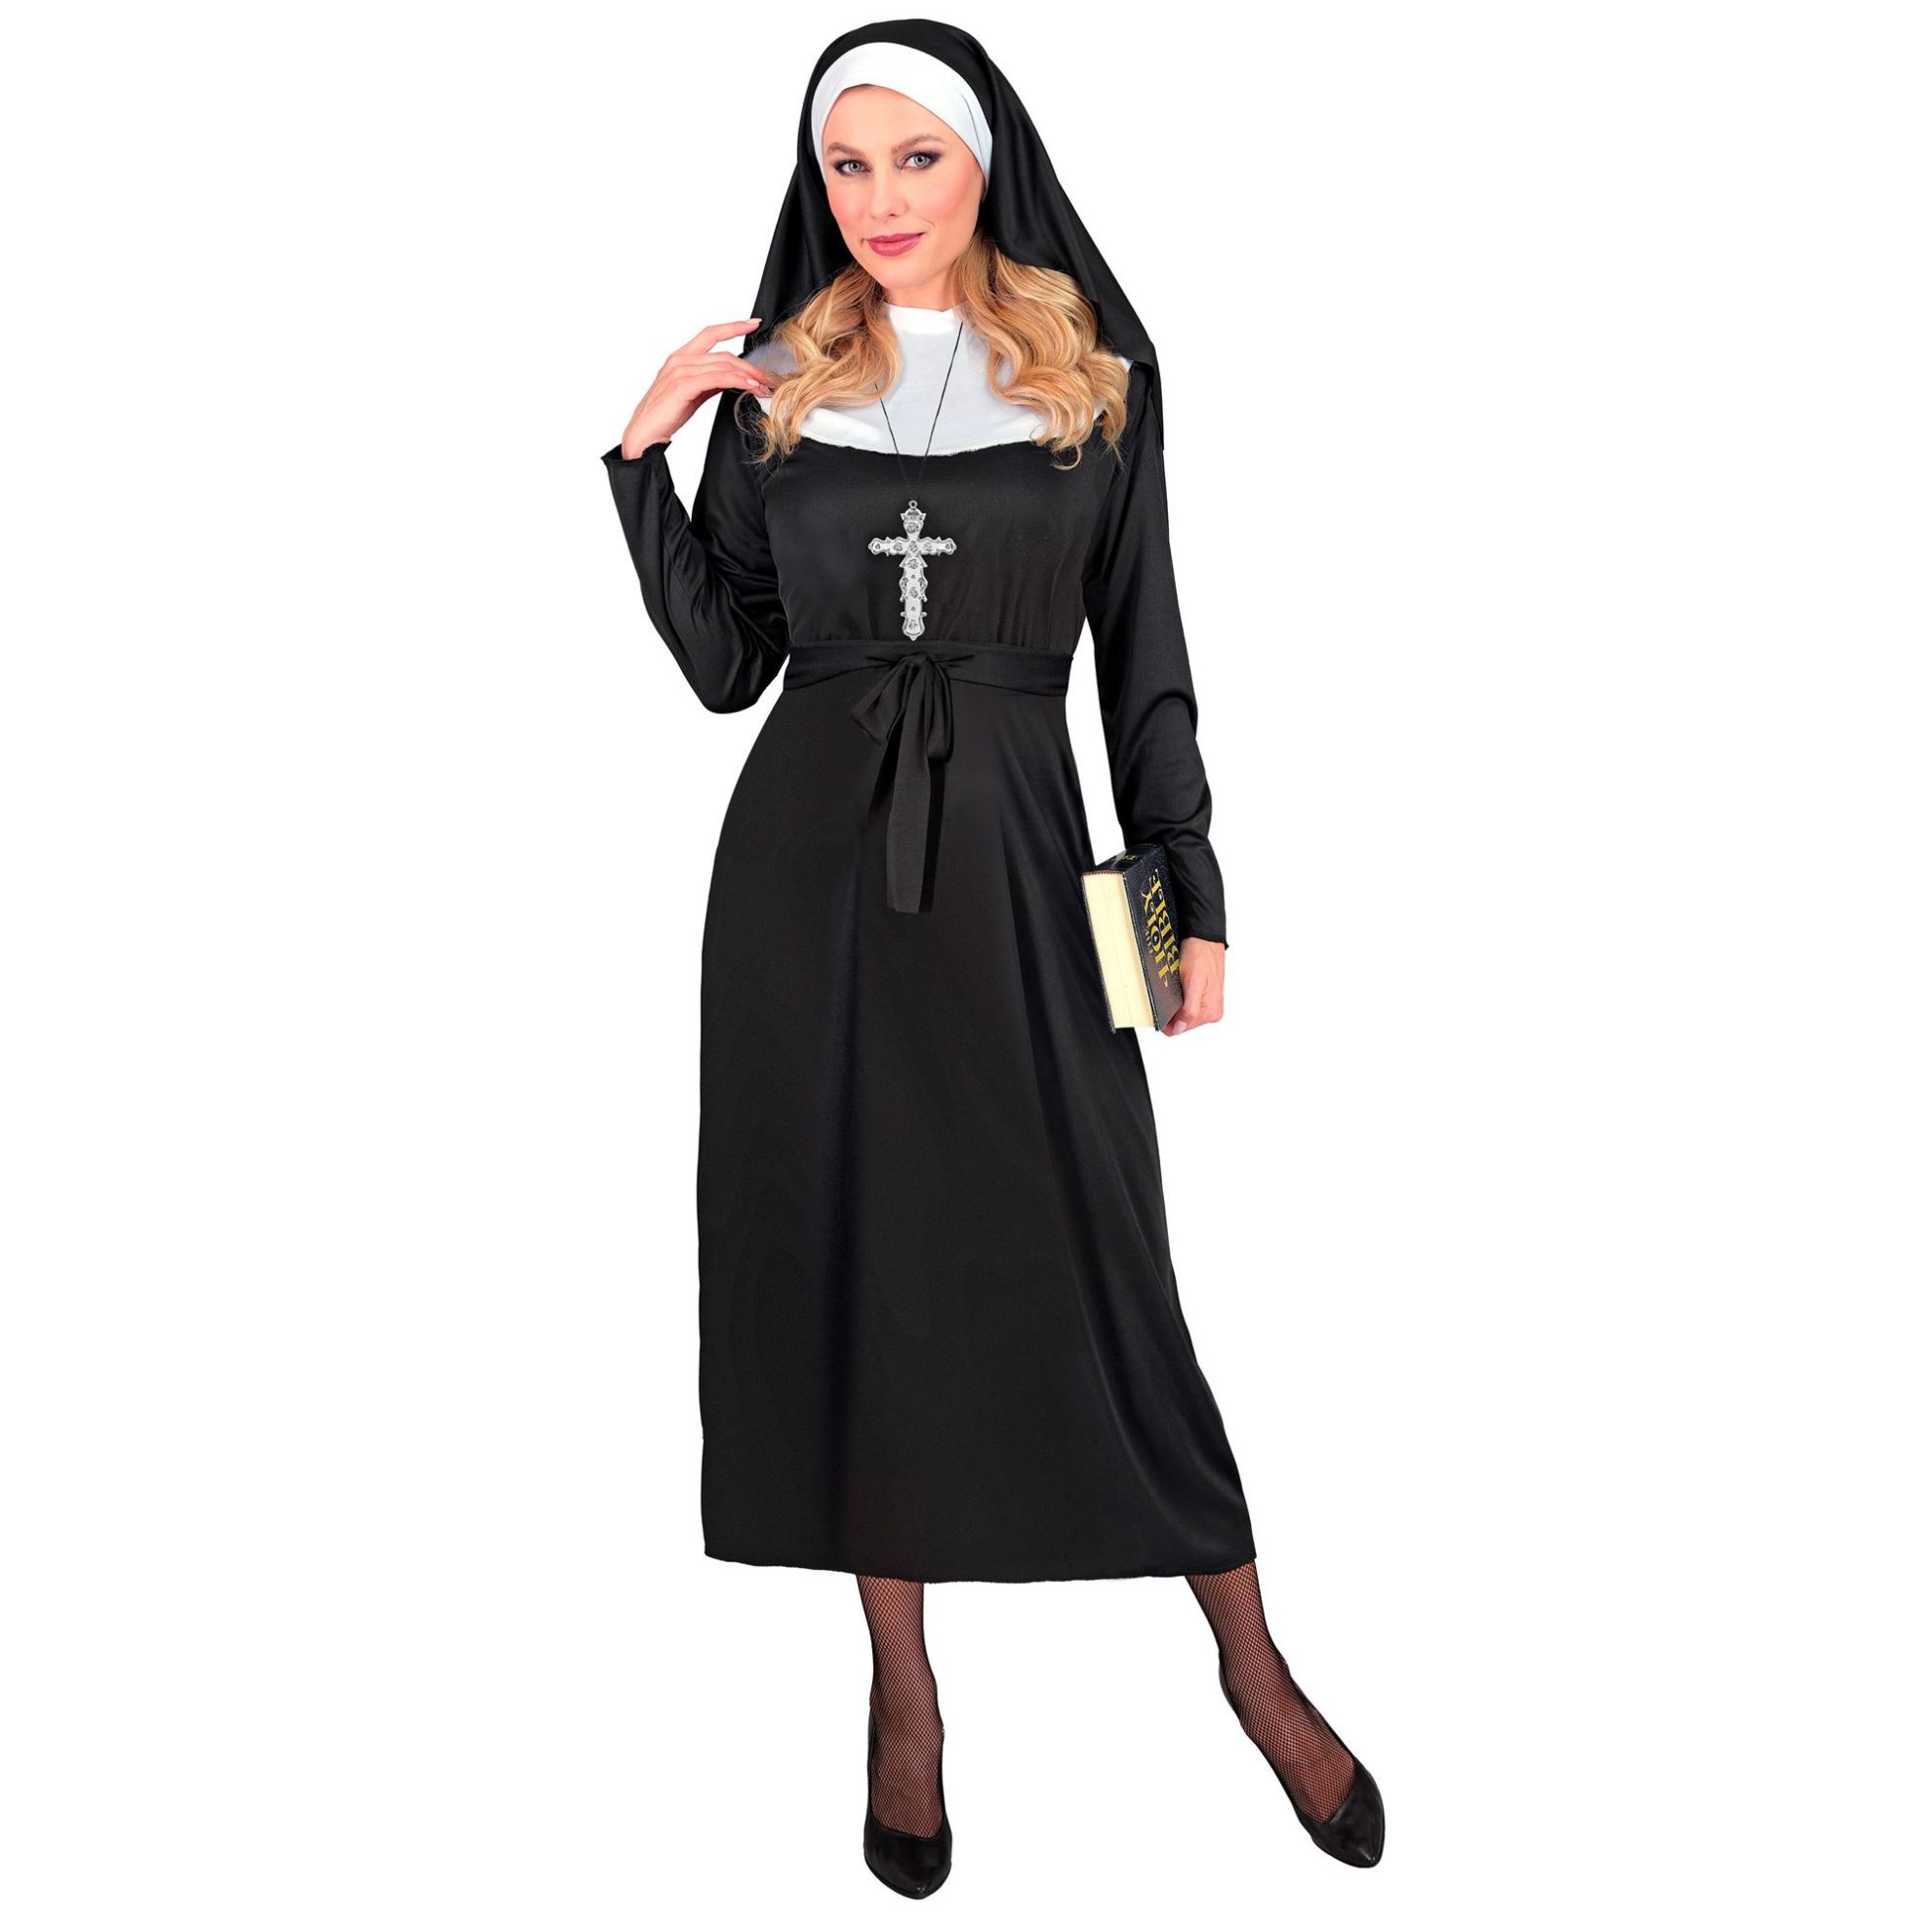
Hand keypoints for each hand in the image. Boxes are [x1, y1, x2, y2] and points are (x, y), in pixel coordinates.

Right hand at [619, 318, 776, 458]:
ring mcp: (680, 371)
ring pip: (723, 365)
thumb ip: (709, 381)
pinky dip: (737, 381)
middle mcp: (680, 359)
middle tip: (766, 377)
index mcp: (680, 357)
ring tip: (762, 386)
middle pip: (723, 354)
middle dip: (749, 365)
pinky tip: (749, 387)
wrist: (645, 432)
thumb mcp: (692, 393)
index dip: (733, 327)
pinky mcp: (683, 385)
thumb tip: (730, 378)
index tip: (753, 323)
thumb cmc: (665, 414)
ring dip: (747, 376)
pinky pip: (717, 378)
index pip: (710, 333)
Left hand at [1161, 937, 1224, 1035]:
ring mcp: (1209, 1005)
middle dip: (1172, 1011)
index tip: (1158, 1009)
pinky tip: (1181, 985)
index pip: (1180, 1029)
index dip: (1166, 1021)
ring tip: (1176, 986)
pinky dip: (1181, 998)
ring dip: (1176, 1004)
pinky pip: (1187, 1004)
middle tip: (1169, 992)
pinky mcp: (1206, 997)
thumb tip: (1179, 1028)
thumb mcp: (1193, 983)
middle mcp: (1212, 1012)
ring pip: (1183, 1013)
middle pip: (1182, 1022)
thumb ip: (1188, 1010)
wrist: (1205, 939)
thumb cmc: (1200, 955)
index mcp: (1210, 1012)